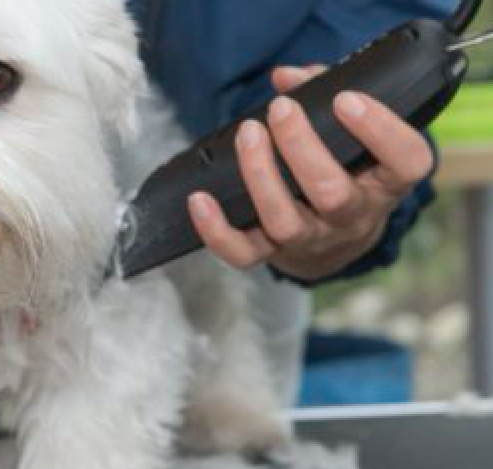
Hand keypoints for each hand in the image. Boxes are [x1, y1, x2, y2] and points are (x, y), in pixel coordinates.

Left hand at [188, 66, 433, 280]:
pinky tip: (199, 199)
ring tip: (247, 134)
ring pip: (285, 222)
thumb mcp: (352, 132)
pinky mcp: (273, 254)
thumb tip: (284, 76)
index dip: (381, 131)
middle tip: (281, 109)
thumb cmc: (345, 168)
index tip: (347, 100)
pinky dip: (216, 230)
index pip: (407, 162)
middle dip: (302, 147)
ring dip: (260, 176)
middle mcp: (352, 216)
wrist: (336, 239)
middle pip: (331, 193)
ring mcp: (311, 238)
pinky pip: (242, 253)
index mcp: (385, 182)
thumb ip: (324, 93)